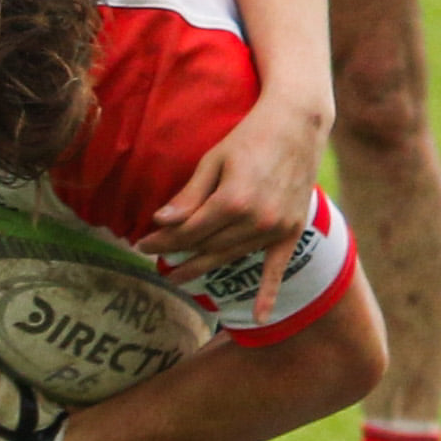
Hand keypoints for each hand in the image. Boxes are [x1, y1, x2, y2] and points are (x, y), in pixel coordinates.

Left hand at [137, 89, 325, 323]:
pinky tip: (260, 315)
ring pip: (231, 256)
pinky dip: (267, 292)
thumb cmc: (249, 137)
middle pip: (206, 247)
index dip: (162, 240)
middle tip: (155, 262)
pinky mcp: (291, 230)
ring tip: (179, 276)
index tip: (142, 244)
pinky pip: (277, 267)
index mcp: (231, 201)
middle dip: (177, 255)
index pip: (187, 232)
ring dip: (204, 267)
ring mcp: (275, 228)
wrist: (297, 125)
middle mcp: (255, 220)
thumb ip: (189, 196)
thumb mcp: (213, 160)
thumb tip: (161, 220)